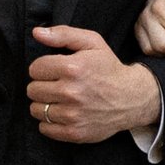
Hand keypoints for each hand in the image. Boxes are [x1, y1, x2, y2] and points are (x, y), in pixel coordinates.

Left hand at [28, 25, 161, 141]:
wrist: (132, 98)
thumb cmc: (109, 69)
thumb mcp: (92, 43)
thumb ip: (63, 34)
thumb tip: (36, 32)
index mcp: (73, 68)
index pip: (34, 69)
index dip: (43, 68)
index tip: (54, 70)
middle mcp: (71, 92)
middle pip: (32, 90)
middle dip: (42, 85)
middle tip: (57, 84)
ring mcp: (72, 115)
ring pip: (36, 110)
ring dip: (44, 104)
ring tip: (59, 99)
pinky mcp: (74, 132)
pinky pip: (45, 128)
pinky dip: (50, 122)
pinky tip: (62, 113)